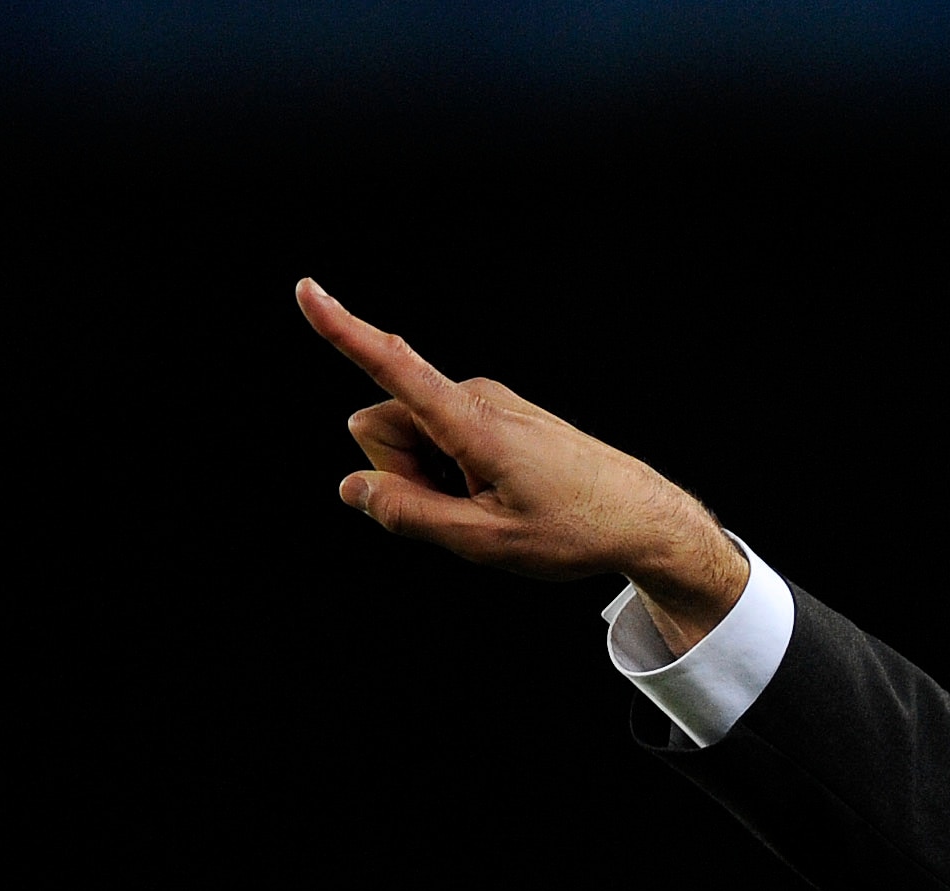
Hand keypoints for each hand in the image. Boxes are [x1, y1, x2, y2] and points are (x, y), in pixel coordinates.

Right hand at [295, 277, 748, 650]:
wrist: (642, 518)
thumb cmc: (575, 530)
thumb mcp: (486, 542)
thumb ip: (410, 515)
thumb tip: (353, 489)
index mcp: (470, 421)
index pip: (392, 367)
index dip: (344, 331)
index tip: (307, 289)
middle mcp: (474, 397)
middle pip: (383, 430)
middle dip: (401, 476)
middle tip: (464, 512)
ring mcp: (484, 403)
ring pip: (411, 440)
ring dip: (430, 480)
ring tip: (490, 506)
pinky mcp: (493, 413)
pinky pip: (441, 442)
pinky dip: (453, 475)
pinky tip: (499, 496)